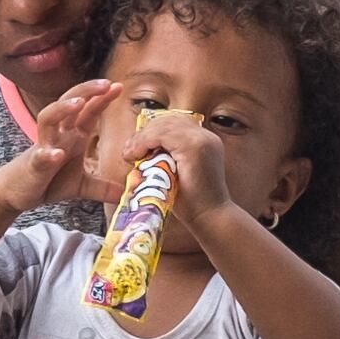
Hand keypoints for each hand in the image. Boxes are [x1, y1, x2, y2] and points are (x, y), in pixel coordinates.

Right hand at [3, 78, 127, 207]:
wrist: (17, 192)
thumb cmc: (48, 181)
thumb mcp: (81, 185)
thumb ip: (103, 187)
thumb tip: (125, 192)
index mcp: (72, 136)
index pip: (88, 111)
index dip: (101, 98)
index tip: (119, 86)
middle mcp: (58, 135)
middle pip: (68, 102)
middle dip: (86, 91)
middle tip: (105, 84)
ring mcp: (43, 147)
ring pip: (48, 118)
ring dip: (62, 109)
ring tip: (78, 103)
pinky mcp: (33, 165)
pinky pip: (39, 156)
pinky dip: (47, 154)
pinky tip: (56, 154)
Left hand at [133, 107, 241, 245]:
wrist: (210, 218)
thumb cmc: (192, 203)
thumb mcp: (178, 173)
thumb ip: (167, 158)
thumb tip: (141, 150)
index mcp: (205, 141)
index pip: (175, 123)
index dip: (153, 130)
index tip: (136, 146)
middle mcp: (206, 136)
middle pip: (168, 120)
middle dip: (145, 132)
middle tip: (129, 150)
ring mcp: (202, 140)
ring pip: (163, 126)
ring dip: (141, 138)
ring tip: (129, 154)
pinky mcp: (194, 147)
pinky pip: (162, 135)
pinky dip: (144, 142)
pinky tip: (135, 155)